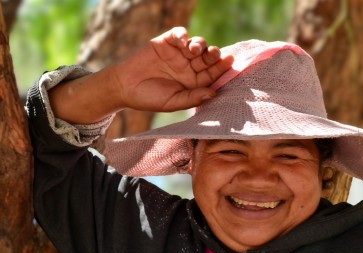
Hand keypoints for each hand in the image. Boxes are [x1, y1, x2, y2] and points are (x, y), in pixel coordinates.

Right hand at [49, 27, 233, 123]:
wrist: (125, 87)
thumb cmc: (150, 98)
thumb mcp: (174, 102)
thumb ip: (193, 97)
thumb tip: (214, 94)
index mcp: (193, 83)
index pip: (211, 74)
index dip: (221, 68)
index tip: (230, 62)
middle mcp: (188, 67)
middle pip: (207, 58)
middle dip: (213, 54)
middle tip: (216, 53)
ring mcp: (178, 54)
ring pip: (196, 44)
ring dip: (200, 45)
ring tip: (195, 50)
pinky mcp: (165, 42)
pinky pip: (179, 34)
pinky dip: (183, 35)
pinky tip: (183, 41)